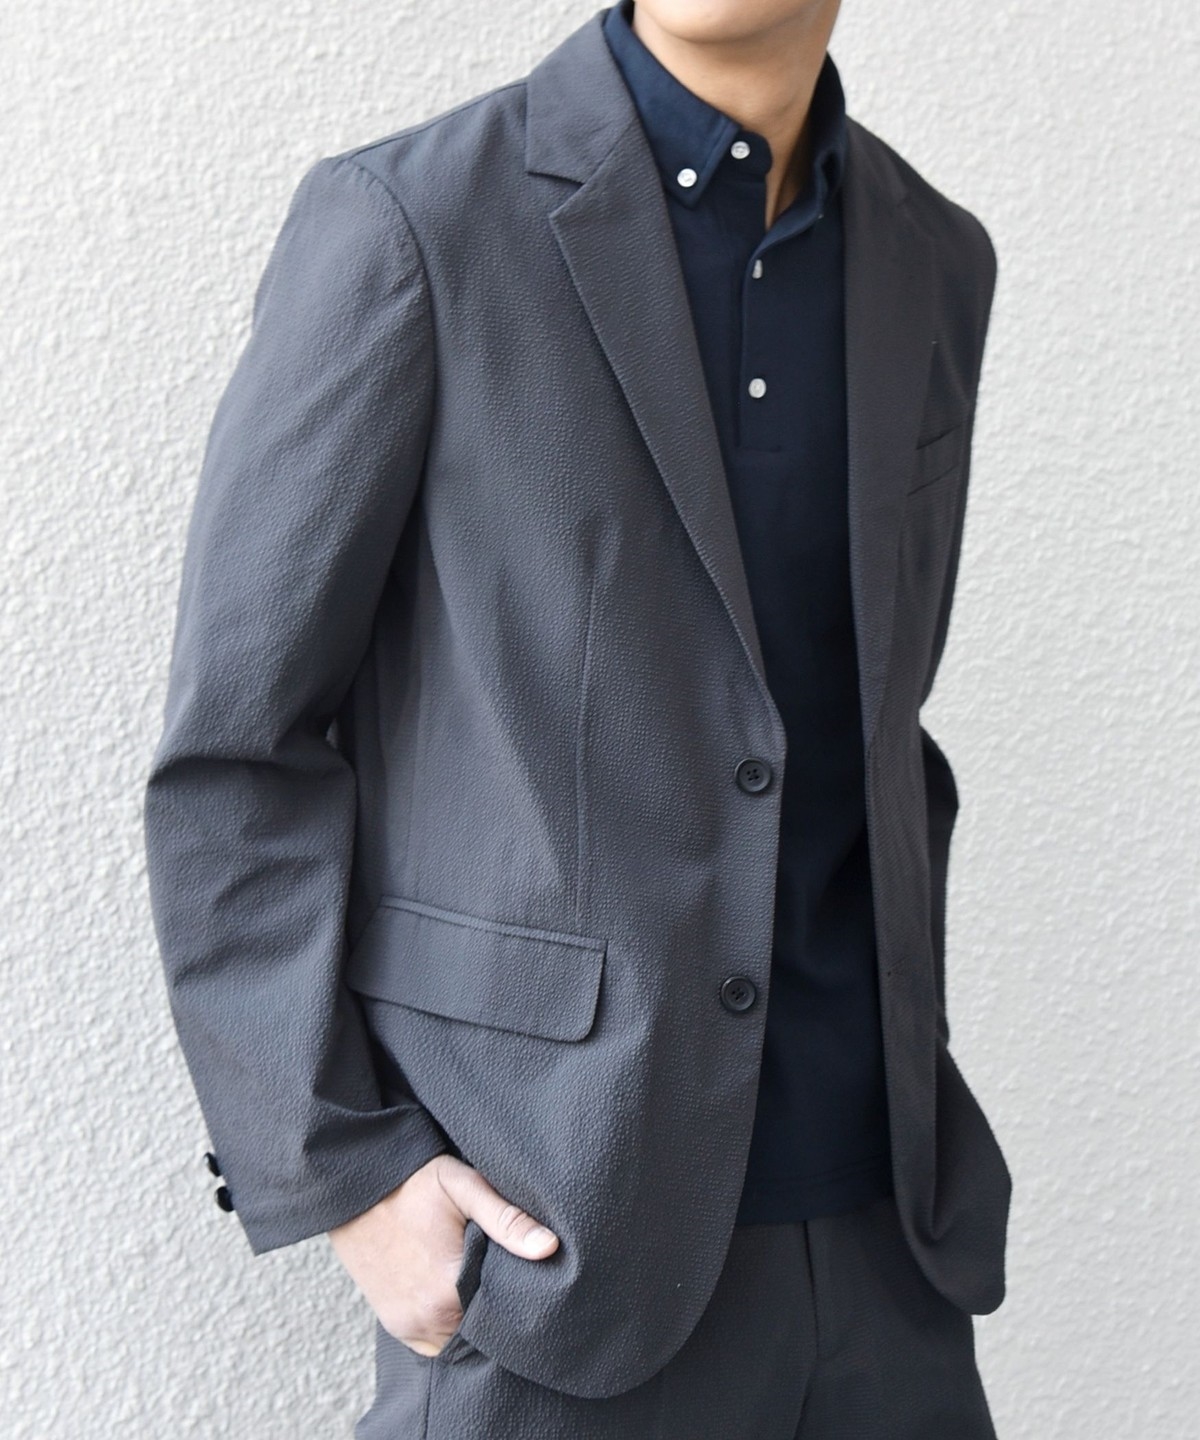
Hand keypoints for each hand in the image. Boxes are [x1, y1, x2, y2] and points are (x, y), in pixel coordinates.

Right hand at [327, 1154, 558, 1355]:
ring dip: (473, 1321)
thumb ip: (508, 1220)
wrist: (356, 1187)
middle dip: (499, 1314)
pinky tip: (460, 1296)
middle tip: (510, 1281)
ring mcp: (408, 1327)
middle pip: (481, 1332)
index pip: (504, 1319)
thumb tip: (551, 1247)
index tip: (534, 1284)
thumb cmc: (413, 1183)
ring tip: (485, 1287)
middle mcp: (428, 1320)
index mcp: (450, 1290)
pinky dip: (449, 1326)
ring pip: (458, 1341)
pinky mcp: (395, 1325)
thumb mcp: (464, 1188)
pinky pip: (434, 1342)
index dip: (521, 1302)